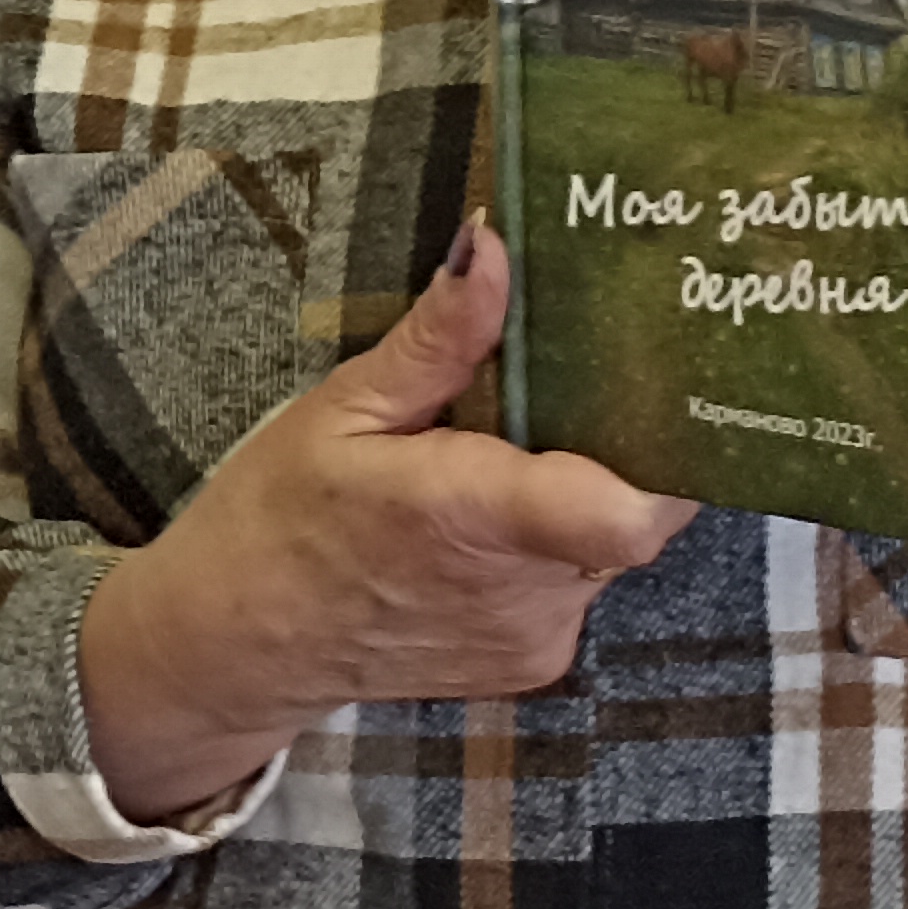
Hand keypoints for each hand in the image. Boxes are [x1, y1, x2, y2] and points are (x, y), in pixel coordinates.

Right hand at [78, 215, 695, 823]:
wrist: (241, 641)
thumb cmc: (279, 515)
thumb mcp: (341, 408)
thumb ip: (437, 340)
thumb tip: (492, 245)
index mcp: (473, 515)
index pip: (632, 511)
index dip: (667, 452)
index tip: (650, 389)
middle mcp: (523, 589)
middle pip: (639, 509)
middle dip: (614, 448)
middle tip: (557, 399)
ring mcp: (536, 635)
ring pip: (611, 544)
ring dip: (577, 496)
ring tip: (496, 463)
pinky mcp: (537, 663)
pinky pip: (580, 584)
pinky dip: (550, 547)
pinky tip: (480, 528)